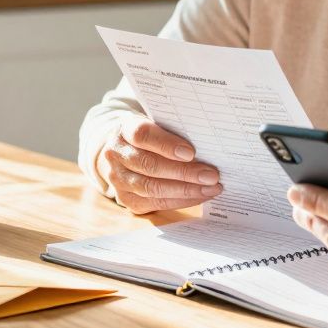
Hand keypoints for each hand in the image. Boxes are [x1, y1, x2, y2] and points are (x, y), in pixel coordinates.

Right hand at [97, 115, 221, 213]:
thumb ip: (175, 131)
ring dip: (185, 190)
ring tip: (210, 188)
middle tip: (211, 176)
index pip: (142, 135)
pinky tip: (199, 196)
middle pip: (149, 165)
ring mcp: (118, 179)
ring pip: (151, 187)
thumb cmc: (151, 136)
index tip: (191, 153)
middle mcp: (116, 154)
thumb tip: (207, 146)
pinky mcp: (126, 199)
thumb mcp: (158, 124)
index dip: (166, 144)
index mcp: (124, 130)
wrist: (125, 151)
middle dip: (184, 172)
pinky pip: (155, 203)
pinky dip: (181, 201)